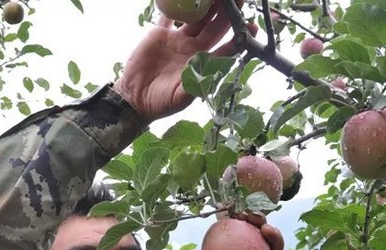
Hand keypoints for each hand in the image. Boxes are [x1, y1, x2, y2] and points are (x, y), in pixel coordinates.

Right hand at [113, 2, 241, 121]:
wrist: (134, 98)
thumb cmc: (160, 102)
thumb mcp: (179, 98)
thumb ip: (195, 85)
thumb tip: (210, 74)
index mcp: (202, 64)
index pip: (225, 47)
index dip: (239, 37)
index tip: (251, 26)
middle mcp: (194, 49)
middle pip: (215, 27)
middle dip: (228, 13)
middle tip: (239, 0)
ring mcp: (178, 40)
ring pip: (197, 17)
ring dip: (208, 4)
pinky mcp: (161, 34)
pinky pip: (169, 15)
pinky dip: (173, 4)